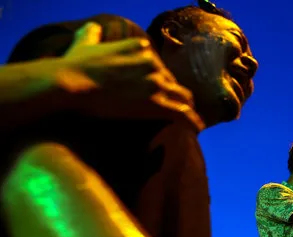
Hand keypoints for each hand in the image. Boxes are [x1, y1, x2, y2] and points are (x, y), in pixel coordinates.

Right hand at [57, 22, 203, 130]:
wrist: (72, 83)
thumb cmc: (74, 66)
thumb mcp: (84, 44)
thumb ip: (92, 35)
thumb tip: (92, 27)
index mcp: (139, 48)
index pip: (158, 66)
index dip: (161, 80)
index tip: (162, 89)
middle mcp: (152, 63)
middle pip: (172, 82)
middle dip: (175, 95)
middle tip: (177, 107)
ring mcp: (156, 83)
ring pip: (182, 97)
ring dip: (188, 108)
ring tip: (191, 120)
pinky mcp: (156, 103)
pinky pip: (183, 114)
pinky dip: (192, 122)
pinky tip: (197, 130)